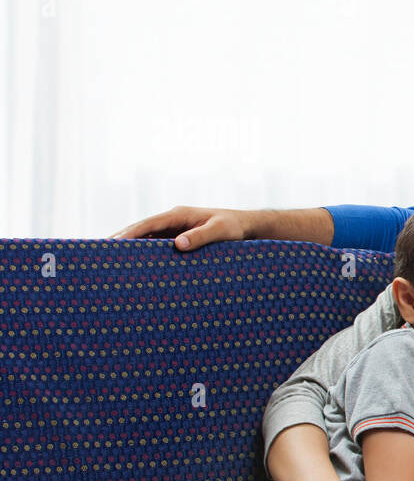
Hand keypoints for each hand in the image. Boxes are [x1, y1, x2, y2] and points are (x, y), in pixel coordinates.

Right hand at [110, 205, 249, 250]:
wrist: (245, 226)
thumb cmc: (234, 227)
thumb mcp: (221, 231)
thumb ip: (201, 237)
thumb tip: (178, 245)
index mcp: (179, 215)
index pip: (148, 223)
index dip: (130, 232)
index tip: (113, 241)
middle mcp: (173, 220)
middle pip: (142, 230)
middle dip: (122, 240)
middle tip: (101, 253)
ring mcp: (174, 229)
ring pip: (147, 238)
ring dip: (131, 248)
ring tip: (111, 262)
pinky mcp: (179, 238)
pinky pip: (158, 246)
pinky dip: (145, 253)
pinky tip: (136, 265)